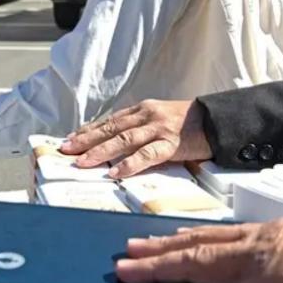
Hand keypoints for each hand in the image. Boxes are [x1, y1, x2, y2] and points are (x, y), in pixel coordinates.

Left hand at [60, 100, 211, 177]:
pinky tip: (116, 173)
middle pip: (110, 128)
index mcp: (142, 110)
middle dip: (85, 140)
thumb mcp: (160, 120)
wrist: (217, 120)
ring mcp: (158, 128)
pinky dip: (130, 164)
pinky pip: (147, 154)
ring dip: (100, 152)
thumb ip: (140, 129)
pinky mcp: (171, 143)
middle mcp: (146, 116)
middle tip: (65, 149)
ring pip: (123, 139)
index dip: (88, 130)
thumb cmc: (188, 123)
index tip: (69, 139)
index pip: (109, 120)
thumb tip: (116, 146)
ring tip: (82, 162)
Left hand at [115, 219, 282, 282]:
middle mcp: (264, 242)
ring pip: (196, 264)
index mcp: (280, 236)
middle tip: (132, 247)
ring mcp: (259, 263)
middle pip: (200, 241)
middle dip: (163, 246)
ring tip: (128, 272)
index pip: (228, 235)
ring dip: (158, 269)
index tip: (175, 236)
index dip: (197, 238)